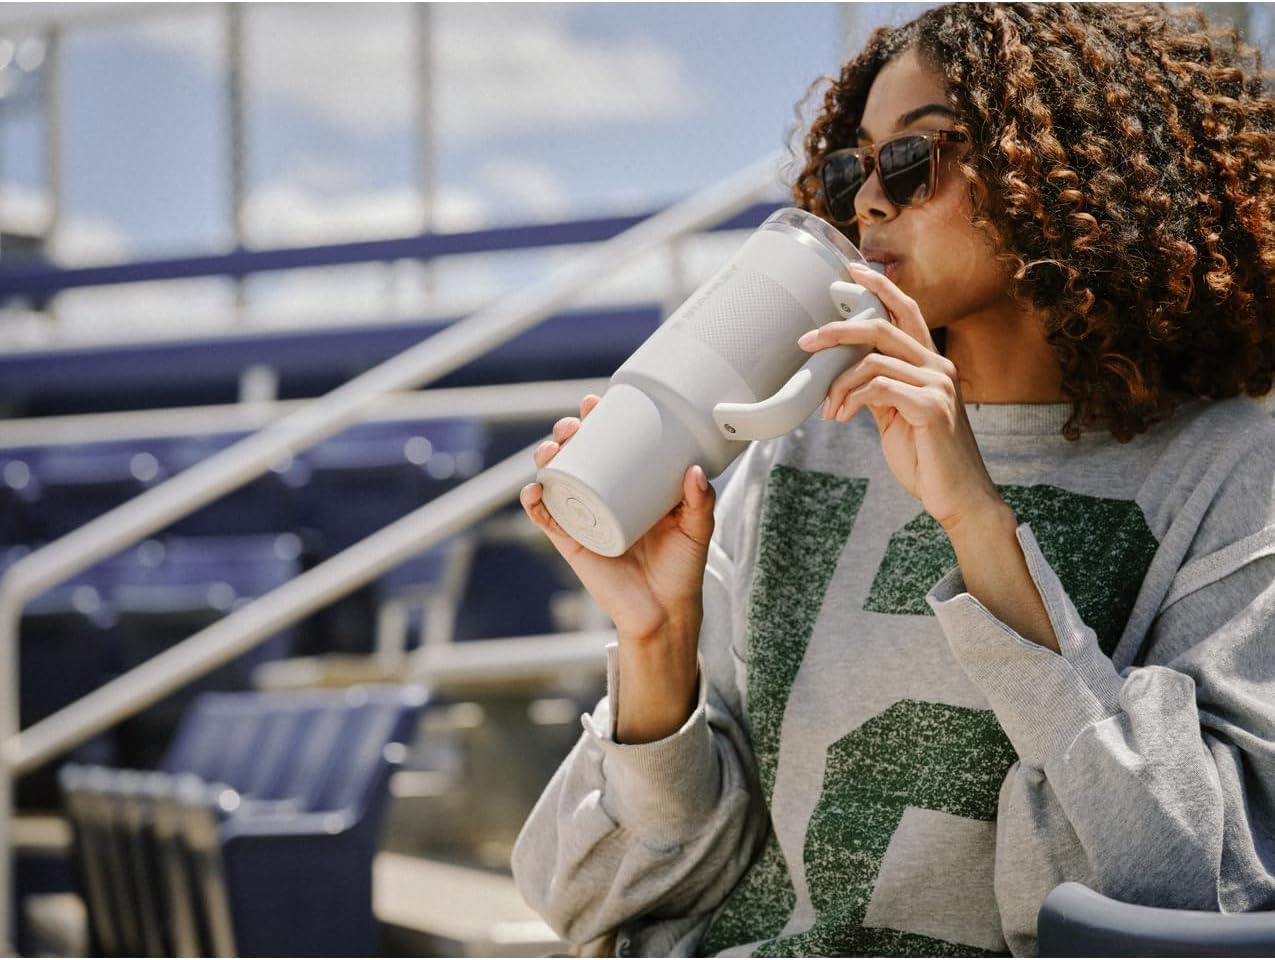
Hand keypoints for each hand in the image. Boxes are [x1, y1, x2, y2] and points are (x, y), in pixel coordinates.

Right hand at [520, 395, 713, 740]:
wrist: (665, 613)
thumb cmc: (682, 568)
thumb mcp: (696, 529)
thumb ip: (701, 501)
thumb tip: (694, 471)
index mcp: (631, 484)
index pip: (610, 443)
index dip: (599, 420)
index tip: (597, 403)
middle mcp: (604, 495)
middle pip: (577, 454)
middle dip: (568, 433)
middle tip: (574, 426)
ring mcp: (584, 516)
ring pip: (555, 478)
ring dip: (546, 458)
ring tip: (552, 451)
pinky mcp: (571, 542)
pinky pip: (546, 517)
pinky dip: (534, 501)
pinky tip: (534, 489)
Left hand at [799, 263, 1002, 532]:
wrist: (957, 497)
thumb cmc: (926, 458)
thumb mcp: (897, 416)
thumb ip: (880, 389)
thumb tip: (849, 374)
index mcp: (931, 364)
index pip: (907, 310)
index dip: (881, 286)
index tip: (852, 270)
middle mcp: (939, 367)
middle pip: (883, 325)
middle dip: (838, 328)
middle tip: (806, 342)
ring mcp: (938, 385)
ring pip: (873, 359)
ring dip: (839, 384)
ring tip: (828, 410)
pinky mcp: (931, 408)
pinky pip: (878, 387)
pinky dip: (851, 399)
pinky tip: (842, 417)